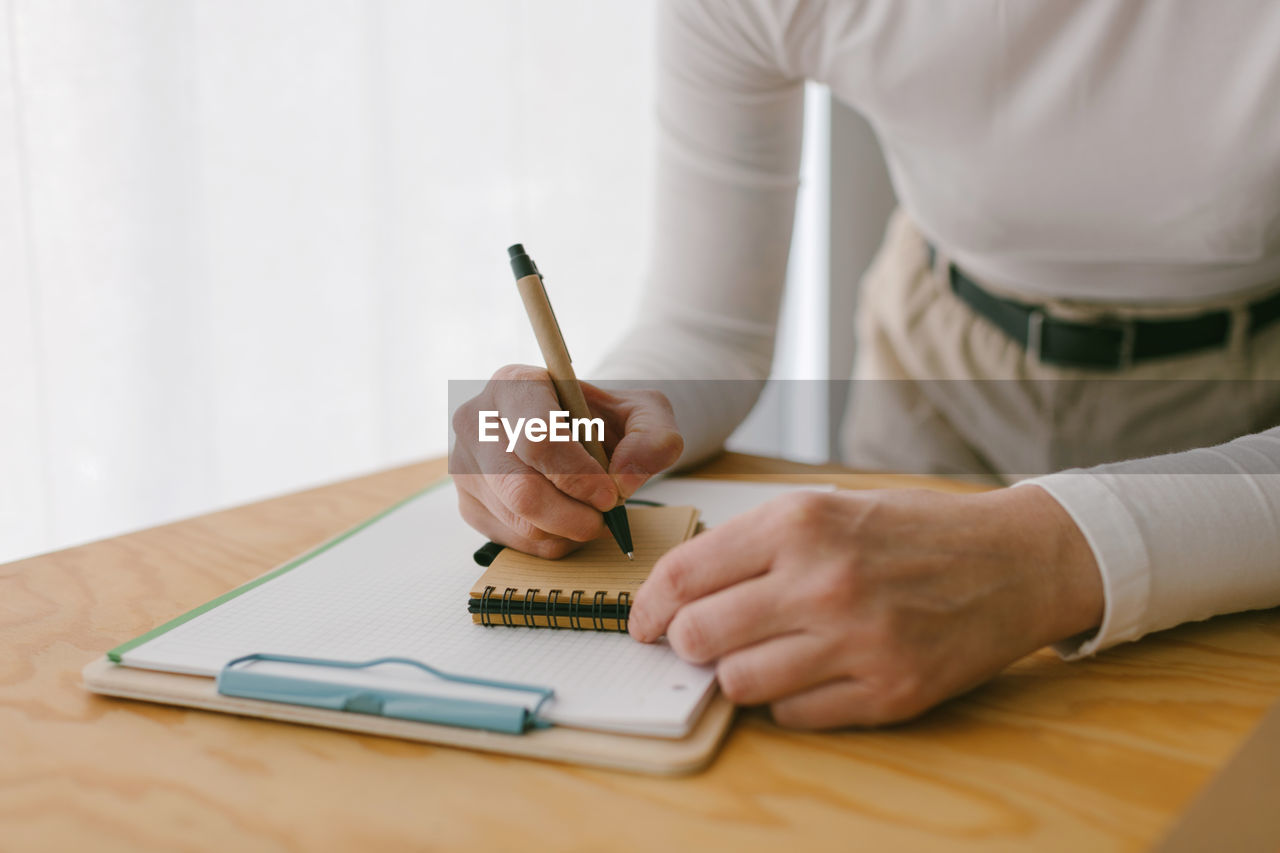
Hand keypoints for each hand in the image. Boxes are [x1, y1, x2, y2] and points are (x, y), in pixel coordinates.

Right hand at [451, 364, 683, 557]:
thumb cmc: (605, 420)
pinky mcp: (469, 505)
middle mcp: (476, 421)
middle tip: (605, 515)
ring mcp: (466, 466)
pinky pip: (516, 541)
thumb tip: (625, 479)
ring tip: (591, 510)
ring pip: (521, 522)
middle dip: (575, 515)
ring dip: (570, 530)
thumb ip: (653, 437)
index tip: (609, 492)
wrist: (576, 434)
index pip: (537, 439)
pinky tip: (567, 518)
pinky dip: (555, 542)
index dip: (578, 475)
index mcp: (514, 384)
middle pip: (521, 490)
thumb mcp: (643, 413)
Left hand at [628, 485, 1102, 727]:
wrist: (1013, 560)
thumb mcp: (827, 507)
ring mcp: (857, 642)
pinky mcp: (889, 691)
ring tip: (762, 655)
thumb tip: (679, 594)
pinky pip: (794, 715)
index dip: (650, 606)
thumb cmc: (912, 531)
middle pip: (698, 637)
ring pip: (739, 684)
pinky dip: (789, 700)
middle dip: (687, 644)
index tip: (646, 623)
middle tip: (700, 642)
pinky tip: (811, 672)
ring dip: (737, 674)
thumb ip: (753, 544)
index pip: (683, 575)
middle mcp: (822, 581)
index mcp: (799, 524)